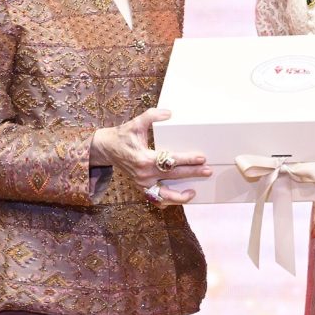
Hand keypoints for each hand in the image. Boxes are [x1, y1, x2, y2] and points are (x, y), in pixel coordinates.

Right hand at [90, 108, 209, 205]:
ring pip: (164, 196)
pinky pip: (156, 199)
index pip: (171, 160)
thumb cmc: (122, 136)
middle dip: (192, 174)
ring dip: (180, 197)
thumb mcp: (135, 123)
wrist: (106, 149)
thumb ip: (151, 116)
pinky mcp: (141, 187)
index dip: (187, 159)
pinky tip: (179, 197)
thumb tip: (169, 113)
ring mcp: (142, 183)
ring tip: (194, 192)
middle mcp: (144, 174)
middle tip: (208, 170)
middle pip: (173, 176)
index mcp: (144, 159)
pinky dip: (168, 201)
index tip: (201, 158)